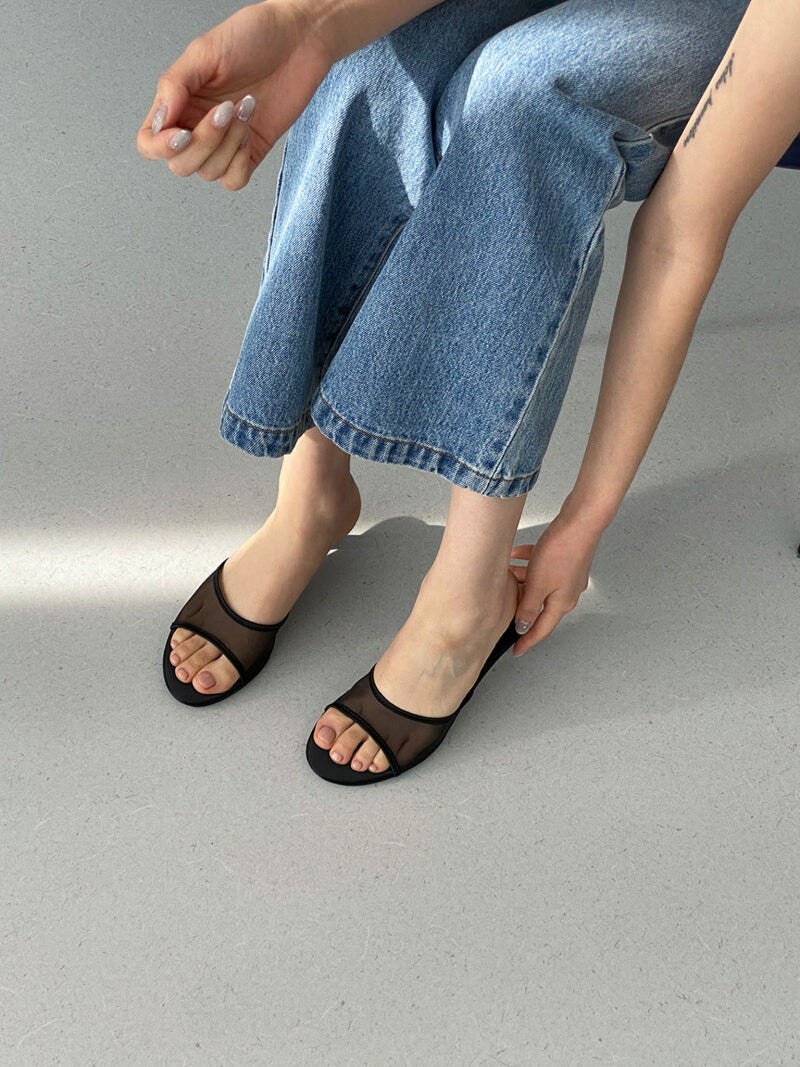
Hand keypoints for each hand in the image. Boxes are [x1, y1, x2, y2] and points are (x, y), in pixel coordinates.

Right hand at [136, 2, 333, 189]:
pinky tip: (249, 132)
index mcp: (178, 102)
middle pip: (181, 165)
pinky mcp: (250, 152)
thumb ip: (174, 85)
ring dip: (229, 144)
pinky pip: (234, 181)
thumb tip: (161, 118)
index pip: (150, 143)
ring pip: (208, 172)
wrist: (297, 41)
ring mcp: (224, 143)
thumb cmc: (253, 37)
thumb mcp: (204, 52)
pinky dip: (240, 163)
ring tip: (243, 109)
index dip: (161, 147)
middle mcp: (197, 125)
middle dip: (204, 143)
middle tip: (225, 109)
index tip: (183, 133)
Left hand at [510, 508, 604, 655]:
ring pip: (539, 585)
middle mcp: (568, 592)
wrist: (580, 521)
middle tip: (505, 609)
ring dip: (522, 582)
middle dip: (521, 607)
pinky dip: (529, 564)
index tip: (516, 650)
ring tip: (506, 576)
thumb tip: (523, 627)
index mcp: (562, 603)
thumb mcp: (538, 584)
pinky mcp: (566, 560)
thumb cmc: (564, 550)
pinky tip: (516, 555)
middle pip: (539, 607)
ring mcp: (568, 576)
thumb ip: (528, 608)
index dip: (527, 641)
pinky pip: (542, 567)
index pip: (541, 629)